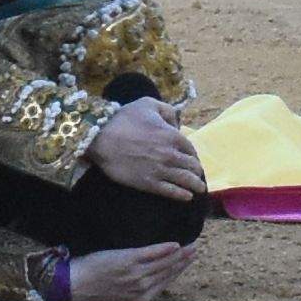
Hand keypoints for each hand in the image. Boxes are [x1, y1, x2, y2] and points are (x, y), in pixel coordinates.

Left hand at [63, 241, 191, 300]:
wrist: (75, 284)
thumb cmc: (93, 288)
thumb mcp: (119, 293)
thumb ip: (136, 286)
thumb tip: (147, 275)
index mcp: (141, 298)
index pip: (166, 282)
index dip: (179, 271)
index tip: (188, 261)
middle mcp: (142, 288)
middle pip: (169, 272)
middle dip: (184, 261)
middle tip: (196, 250)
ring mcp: (136, 275)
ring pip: (164, 264)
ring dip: (180, 254)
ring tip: (190, 246)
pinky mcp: (128, 261)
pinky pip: (152, 254)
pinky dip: (164, 250)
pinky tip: (174, 244)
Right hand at [84, 97, 205, 201]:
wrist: (101, 139)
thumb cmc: (123, 119)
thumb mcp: (147, 104)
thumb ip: (167, 110)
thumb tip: (176, 123)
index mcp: (172, 135)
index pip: (191, 149)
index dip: (193, 155)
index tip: (192, 159)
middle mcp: (170, 154)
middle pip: (192, 166)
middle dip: (196, 171)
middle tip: (197, 175)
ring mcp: (160, 170)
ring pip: (186, 180)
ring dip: (195, 185)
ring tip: (199, 189)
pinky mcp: (149, 183)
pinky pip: (171, 191)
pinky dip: (182, 195)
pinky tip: (187, 197)